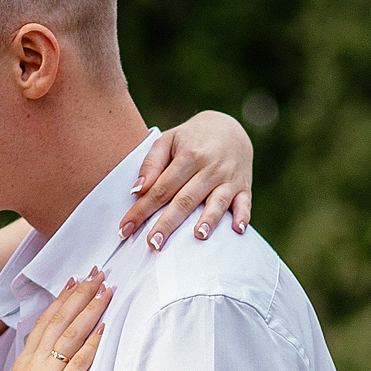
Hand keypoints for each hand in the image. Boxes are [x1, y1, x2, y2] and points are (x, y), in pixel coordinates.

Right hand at [0, 270, 107, 370]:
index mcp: (25, 364)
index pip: (45, 322)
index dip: (62, 300)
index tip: (75, 281)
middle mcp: (34, 364)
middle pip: (60, 320)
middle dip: (80, 294)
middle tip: (97, 273)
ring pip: (70, 334)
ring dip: (90, 310)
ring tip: (106, 290)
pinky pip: (79, 362)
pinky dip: (92, 343)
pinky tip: (105, 327)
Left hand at [120, 111, 253, 246]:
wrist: (230, 127)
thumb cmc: (192, 138)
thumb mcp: (168, 140)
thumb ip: (152, 164)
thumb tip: (137, 190)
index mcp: (188, 156)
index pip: (161, 188)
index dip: (142, 209)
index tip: (125, 229)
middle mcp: (209, 168)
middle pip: (185, 199)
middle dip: (168, 223)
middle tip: (153, 243)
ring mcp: (228, 178)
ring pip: (217, 202)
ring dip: (208, 220)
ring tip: (198, 236)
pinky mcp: (244, 187)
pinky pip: (245, 203)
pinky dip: (243, 216)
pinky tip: (236, 229)